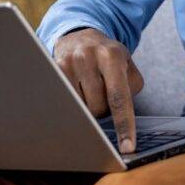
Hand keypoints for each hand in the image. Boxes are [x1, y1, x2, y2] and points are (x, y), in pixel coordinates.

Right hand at [54, 27, 144, 153]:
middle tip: (101, 92)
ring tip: (88, 87)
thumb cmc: (107, 57)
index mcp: (112, 55)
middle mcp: (88, 56)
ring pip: (80, 109)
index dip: (124, 125)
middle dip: (102, 109)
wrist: (80, 36)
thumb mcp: (127, 65)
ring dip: (87, 106)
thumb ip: (131, 89)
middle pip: (97, 108)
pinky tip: (76, 89)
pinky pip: (66, 102)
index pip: (119, 97)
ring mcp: (68, 62)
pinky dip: (74, 103)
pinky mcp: (53, 69)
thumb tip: (118, 117)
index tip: (127, 148)